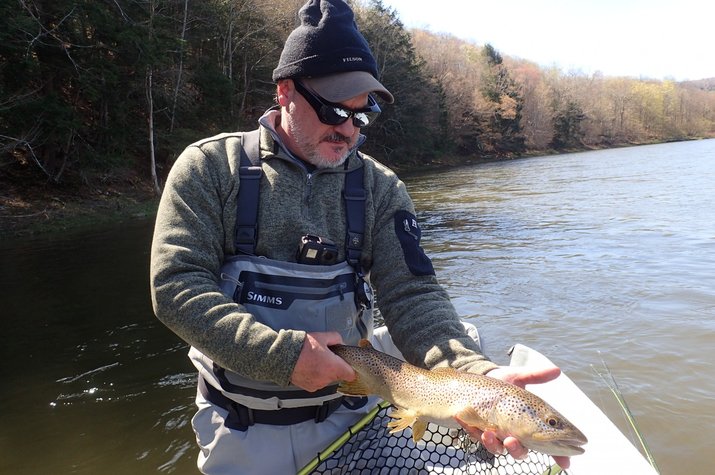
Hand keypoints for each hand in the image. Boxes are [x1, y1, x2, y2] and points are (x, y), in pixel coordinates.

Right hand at [290, 332, 355, 391]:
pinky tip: (308, 367)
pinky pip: (317, 382)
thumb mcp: (322, 336)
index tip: (346, 363)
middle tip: (326, 357)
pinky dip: (315, 376)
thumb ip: (336, 338)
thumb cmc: (302, 347)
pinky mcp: (309, 387)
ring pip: (327, 379)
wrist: (284, 356)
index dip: (350, 368)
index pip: (351, 374)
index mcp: (333, 367)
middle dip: (334, 367)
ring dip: (324, 372)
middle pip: (338, 375)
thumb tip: (341, 343)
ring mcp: (318, 384)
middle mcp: (327, 378)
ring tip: (314, 361)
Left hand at [455, 365, 570, 468]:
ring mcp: (496, 433)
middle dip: (517, 450)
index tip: (566, 462)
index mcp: (528, 423)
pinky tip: (477, 427)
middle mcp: (514, 432)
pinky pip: (478, 439)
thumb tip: (556, 370)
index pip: (546, 443)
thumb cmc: (501, 381)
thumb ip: (535, 376)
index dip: (558, 454)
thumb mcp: (517, 377)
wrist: (477, 377)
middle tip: (512, 441)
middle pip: (520, 451)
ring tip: (491, 435)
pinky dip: (477, 434)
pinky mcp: (479, 430)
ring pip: (499, 449)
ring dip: (495, 445)